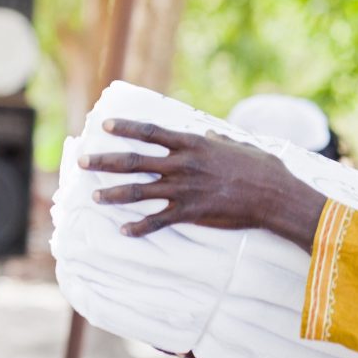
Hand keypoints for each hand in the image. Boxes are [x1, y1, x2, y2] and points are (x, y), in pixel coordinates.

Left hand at [80, 119, 321, 246]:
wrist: (275, 196)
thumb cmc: (264, 170)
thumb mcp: (242, 146)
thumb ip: (222, 140)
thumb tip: (212, 134)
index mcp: (194, 144)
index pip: (151, 133)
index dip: (126, 128)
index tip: (105, 126)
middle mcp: (183, 165)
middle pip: (134, 161)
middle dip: (105, 161)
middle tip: (82, 161)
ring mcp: (184, 189)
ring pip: (139, 191)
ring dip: (114, 194)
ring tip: (95, 197)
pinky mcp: (191, 212)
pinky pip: (158, 220)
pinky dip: (140, 227)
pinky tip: (125, 231)